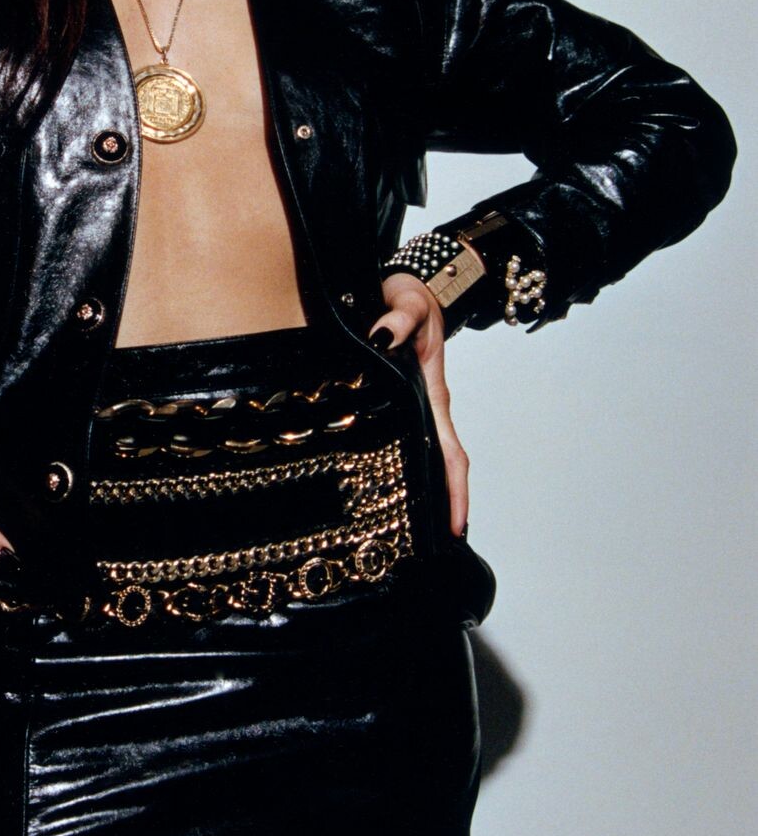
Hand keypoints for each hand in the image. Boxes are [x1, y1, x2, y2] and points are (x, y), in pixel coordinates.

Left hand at [368, 274, 467, 538]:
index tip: (456, 526)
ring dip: (419, 491)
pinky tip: (379, 486)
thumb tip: (384, 334)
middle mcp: (427, 407)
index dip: (455, 490)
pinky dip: (398, 465)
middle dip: (438, 506)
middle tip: (424, 549)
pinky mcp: (398, 401)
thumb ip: (399, 317)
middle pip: (439, 465)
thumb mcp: (407, 300)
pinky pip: (403, 439)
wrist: (409, 287)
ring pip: (420, 455)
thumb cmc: (409, 295)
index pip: (450, 450)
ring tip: (402, 533)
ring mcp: (414, 406)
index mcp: (433, 392)